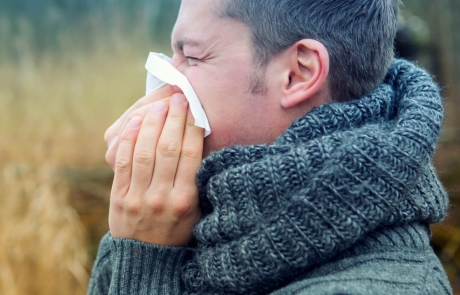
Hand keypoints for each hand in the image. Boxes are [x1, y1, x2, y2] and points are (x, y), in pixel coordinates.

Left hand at [109, 93, 203, 245]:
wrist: (148, 257)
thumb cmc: (178, 229)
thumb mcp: (197, 210)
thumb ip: (199, 181)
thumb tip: (201, 144)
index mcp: (186, 199)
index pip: (190, 154)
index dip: (192, 127)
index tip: (195, 108)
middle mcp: (162, 196)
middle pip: (168, 148)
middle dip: (174, 118)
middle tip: (179, 98)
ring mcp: (138, 196)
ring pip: (144, 150)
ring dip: (152, 123)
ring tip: (159, 106)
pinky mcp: (119, 196)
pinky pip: (122, 161)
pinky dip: (128, 138)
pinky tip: (135, 121)